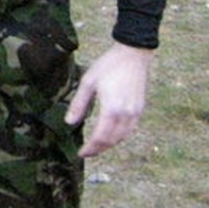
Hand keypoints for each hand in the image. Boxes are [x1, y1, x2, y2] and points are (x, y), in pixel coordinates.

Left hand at [65, 41, 153, 156]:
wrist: (133, 55)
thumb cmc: (108, 66)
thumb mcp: (88, 82)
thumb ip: (79, 104)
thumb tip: (69, 122)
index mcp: (111, 108)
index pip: (100, 137)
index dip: (90, 148)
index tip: (81, 153)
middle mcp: (126, 114)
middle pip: (111, 141)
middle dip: (98, 149)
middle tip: (86, 152)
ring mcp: (135, 113)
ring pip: (122, 138)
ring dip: (108, 145)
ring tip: (96, 146)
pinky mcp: (139, 110)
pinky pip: (129, 130)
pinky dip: (119, 137)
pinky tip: (110, 135)